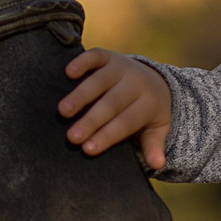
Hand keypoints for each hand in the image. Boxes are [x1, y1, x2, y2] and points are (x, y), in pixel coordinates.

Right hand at [59, 49, 172, 170]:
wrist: (154, 80)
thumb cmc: (147, 112)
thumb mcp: (157, 129)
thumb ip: (154, 145)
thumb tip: (158, 164)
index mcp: (148, 104)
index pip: (126, 122)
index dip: (107, 135)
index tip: (88, 149)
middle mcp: (135, 83)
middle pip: (112, 103)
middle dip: (91, 120)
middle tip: (72, 137)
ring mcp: (121, 67)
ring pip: (101, 80)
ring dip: (81, 95)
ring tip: (63, 111)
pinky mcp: (109, 56)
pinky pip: (96, 56)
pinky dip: (82, 62)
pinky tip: (68, 72)